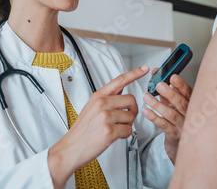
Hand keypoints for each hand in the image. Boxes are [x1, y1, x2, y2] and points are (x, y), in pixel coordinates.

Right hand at [48, 65, 149, 187]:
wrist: (71, 148)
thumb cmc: (82, 130)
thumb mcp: (91, 108)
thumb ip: (107, 99)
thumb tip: (122, 92)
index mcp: (98, 96)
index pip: (120, 80)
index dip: (134, 73)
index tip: (144, 68)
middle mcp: (101, 104)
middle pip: (131, 100)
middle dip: (132, 111)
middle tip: (124, 118)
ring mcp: (105, 116)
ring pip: (131, 116)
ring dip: (127, 125)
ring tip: (115, 128)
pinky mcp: (109, 130)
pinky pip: (128, 130)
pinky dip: (124, 135)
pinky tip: (114, 136)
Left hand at [142, 70, 191, 163]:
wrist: (181, 140)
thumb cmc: (179, 116)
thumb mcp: (175, 102)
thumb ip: (166, 89)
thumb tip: (156, 73)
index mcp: (192, 103)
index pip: (189, 93)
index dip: (181, 85)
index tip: (173, 77)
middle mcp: (190, 114)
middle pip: (182, 104)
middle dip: (170, 94)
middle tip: (159, 85)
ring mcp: (183, 125)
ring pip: (171, 115)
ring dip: (158, 105)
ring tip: (147, 97)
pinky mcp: (174, 134)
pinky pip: (164, 125)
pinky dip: (154, 118)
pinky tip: (146, 111)